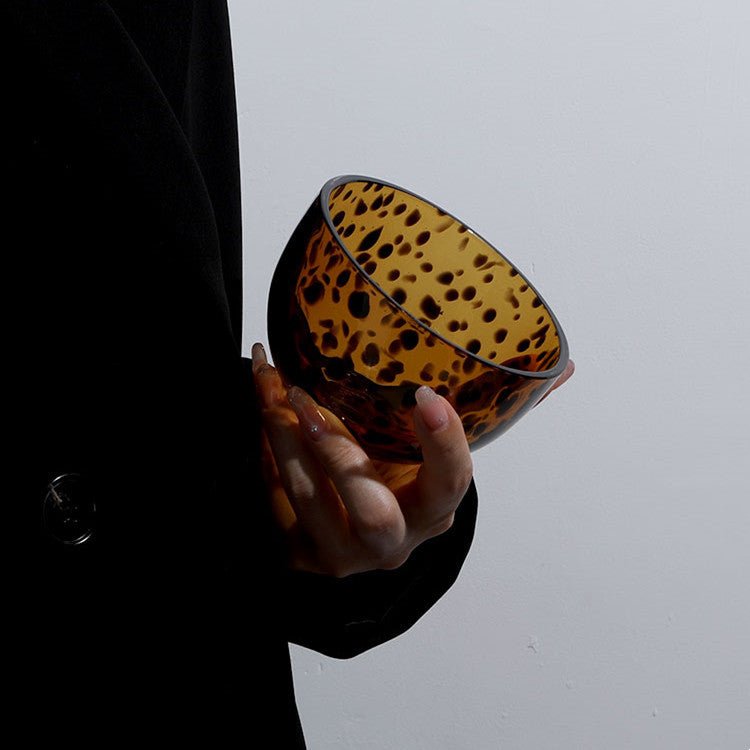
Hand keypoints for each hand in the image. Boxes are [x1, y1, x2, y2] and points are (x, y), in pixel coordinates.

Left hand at [252, 342, 573, 576]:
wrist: (361, 543)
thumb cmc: (408, 487)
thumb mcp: (444, 457)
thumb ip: (494, 414)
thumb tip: (564, 369)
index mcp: (435, 511)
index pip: (451, 485)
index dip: (443, 445)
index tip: (425, 396)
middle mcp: (391, 541)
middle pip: (371, 514)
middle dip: (340, 455)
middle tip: (308, 398)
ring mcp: (340, 553)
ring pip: (307, 499)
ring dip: (282, 436)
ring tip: (269, 377)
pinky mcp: (297, 549)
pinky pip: (272, 500)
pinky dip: (261, 444)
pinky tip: (258, 394)